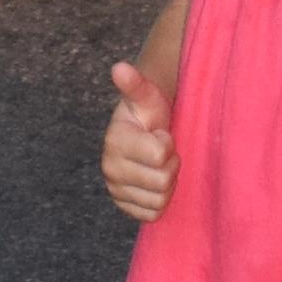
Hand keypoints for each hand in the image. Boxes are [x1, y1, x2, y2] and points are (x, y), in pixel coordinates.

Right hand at [102, 56, 178, 220]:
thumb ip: (134, 84)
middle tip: (163, 151)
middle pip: (163, 180)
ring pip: (160, 199)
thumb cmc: (148, 113)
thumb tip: (119, 68)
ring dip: (168, 183)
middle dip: (171, 164)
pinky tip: (155, 182)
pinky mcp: (125, 206)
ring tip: (159, 165)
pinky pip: (153, 214)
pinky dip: (161, 201)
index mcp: (115, 141)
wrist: (143, 134)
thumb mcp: (145, 96)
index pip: (161, 154)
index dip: (168, 143)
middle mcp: (110, 168)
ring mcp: (116, 189)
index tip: (160, 133)